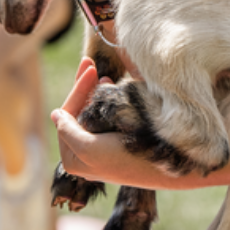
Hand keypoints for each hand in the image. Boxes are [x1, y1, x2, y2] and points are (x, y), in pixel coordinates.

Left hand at [52, 59, 193, 189]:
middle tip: (90, 63)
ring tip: (106, 77)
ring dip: (96, 92)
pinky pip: (107, 117)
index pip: (67, 115)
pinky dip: (107, 101)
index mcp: (73, 159)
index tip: (90, 66)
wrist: (174, 166)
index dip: (78, 89)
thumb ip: (68, 132)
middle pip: (78, 112)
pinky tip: (113, 87)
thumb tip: (54, 115)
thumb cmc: (128, 160)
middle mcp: (85, 155)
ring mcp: (103, 149)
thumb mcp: (89, 148)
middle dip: (85, 87)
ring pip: (92, 113)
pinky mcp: (120, 145)